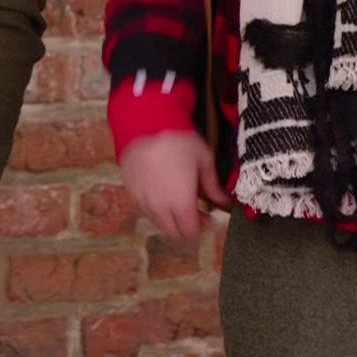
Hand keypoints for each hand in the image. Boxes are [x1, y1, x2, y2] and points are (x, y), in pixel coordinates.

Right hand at [116, 131, 232, 238]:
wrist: (144, 124)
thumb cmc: (179, 141)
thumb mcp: (203, 160)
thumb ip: (214, 187)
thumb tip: (226, 203)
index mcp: (181, 203)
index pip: (191, 231)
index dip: (202, 226)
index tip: (208, 215)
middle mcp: (160, 207)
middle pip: (173, 232)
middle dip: (186, 226)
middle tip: (195, 211)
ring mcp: (142, 200)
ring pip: (158, 222)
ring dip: (170, 218)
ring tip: (177, 201)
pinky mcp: (130, 191)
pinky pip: (145, 208)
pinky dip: (155, 207)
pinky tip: (161, 191)